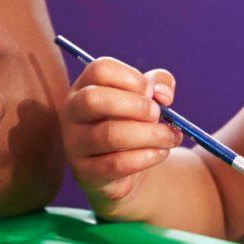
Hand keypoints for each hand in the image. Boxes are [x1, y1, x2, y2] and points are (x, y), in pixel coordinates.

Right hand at [60, 56, 182, 210]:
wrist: (126, 167)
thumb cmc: (135, 123)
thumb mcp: (148, 98)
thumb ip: (159, 84)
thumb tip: (162, 94)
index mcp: (85, 86)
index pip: (100, 69)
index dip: (131, 77)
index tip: (151, 92)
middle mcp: (73, 112)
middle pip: (94, 99)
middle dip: (134, 105)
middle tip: (157, 114)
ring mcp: (75, 144)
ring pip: (109, 135)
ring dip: (149, 134)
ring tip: (171, 137)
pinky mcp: (86, 173)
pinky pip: (115, 164)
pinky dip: (145, 157)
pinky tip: (161, 153)